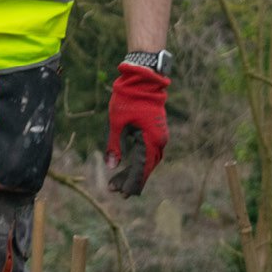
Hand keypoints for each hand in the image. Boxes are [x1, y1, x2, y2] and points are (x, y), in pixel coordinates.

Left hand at [106, 62, 169, 196]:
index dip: (131, 182)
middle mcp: (159, 140)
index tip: (120, 193)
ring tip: (119, 183)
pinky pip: (150, 152)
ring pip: (149, 161)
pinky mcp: (157, 131)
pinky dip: (140, 161)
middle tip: (115, 191)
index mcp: (150, 140)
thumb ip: (114, 145)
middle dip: (131, 180)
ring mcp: (160, 136)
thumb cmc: (128, 98)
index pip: (141, 168)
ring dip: (135, 172)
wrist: (143, 78)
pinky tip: (129, 167)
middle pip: (146, 167)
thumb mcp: (116, 123)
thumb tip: (111, 166)